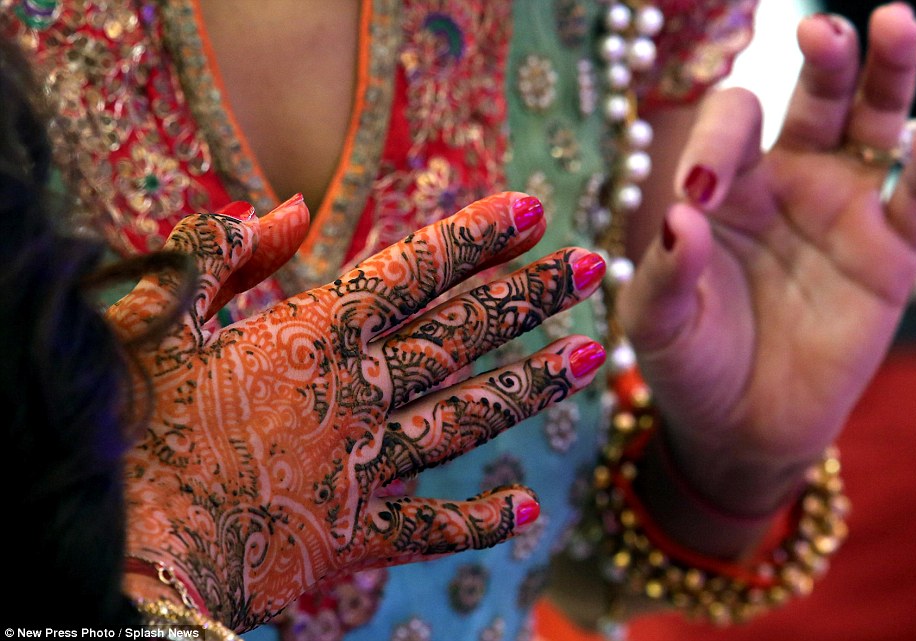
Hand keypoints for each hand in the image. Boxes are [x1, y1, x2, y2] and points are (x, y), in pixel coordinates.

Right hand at [111, 192, 606, 628]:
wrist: (125, 549)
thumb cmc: (128, 426)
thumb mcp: (155, 317)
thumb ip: (221, 254)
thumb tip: (291, 207)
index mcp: (310, 336)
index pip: (412, 271)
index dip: (475, 237)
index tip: (533, 210)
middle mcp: (356, 394)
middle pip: (460, 335)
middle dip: (529, 296)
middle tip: (593, 267)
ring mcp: (363, 467)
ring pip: (466, 419)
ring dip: (531, 387)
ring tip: (589, 359)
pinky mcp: (353, 537)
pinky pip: (430, 529)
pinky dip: (479, 522)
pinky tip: (530, 510)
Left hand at [620, 3, 915, 516]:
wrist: (740, 425)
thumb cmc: (690, 363)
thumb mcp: (659, 324)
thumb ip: (666, 274)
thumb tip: (683, 218)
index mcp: (723, 187)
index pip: (730, 125)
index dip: (717, 141)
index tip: (700, 189)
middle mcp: (786, 183)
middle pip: (815, 99)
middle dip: (824, 60)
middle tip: (822, 28)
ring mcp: (842, 211)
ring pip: (874, 126)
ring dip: (887, 76)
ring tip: (893, 23)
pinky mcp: (887, 255)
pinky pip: (915, 201)